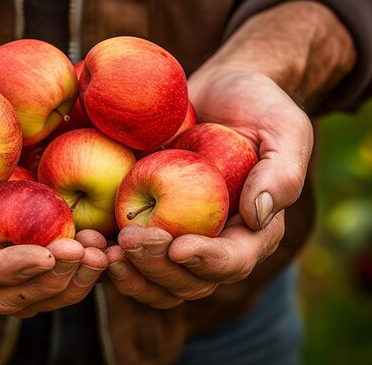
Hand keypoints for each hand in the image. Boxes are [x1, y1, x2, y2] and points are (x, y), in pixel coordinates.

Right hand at [0, 83, 106, 315]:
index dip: (7, 269)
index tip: (48, 253)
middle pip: (4, 295)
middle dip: (50, 281)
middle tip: (90, 254)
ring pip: (28, 291)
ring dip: (69, 279)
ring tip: (102, 252)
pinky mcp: (3, 240)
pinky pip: (40, 265)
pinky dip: (70, 262)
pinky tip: (97, 242)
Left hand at [105, 68, 312, 306]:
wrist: (220, 90)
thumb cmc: (259, 105)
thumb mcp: (284, 129)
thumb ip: (282, 173)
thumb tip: (259, 215)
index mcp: (253, 230)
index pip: (234, 261)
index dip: (206, 261)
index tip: (177, 246)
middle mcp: (216, 242)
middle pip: (189, 281)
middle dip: (158, 269)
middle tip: (130, 243)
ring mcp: (180, 235)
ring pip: (157, 280)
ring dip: (130, 274)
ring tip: (102, 252)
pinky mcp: (150, 222)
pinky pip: (130, 255)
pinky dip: (109, 256)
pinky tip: (87, 241)